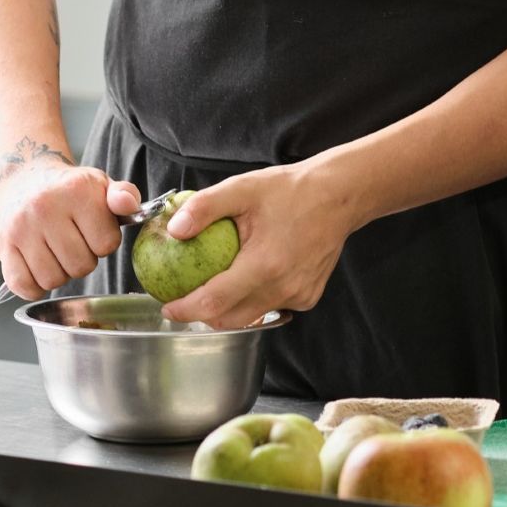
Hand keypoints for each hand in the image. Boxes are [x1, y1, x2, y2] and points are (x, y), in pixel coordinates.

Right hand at [0, 163, 142, 300]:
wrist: (27, 179)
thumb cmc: (71, 190)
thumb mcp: (102, 186)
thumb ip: (124, 196)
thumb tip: (129, 206)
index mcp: (77, 190)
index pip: (107, 244)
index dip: (104, 242)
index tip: (94, 230)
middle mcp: (45, 207)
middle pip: (80, 266)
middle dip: (83, 260)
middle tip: (75, 242)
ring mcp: (21, 227)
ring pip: (53, 280)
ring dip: (60, 273)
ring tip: (56, 252)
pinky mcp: (3, 245)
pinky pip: (23, 285)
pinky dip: (34, 287)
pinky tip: (39, 268)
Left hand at [158, 161, 355, 329]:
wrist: (339, 196)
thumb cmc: (291, 190)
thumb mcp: (243, 188)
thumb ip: (205, 207)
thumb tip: (174, 230)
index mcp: (265, 265)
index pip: (214, 302)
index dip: (186, 310)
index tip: (168, 308)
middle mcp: (284, 287)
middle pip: (231, 319)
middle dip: (202, 315)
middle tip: (184, 300)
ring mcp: (299, 296)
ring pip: (252, 316)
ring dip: (228, 310)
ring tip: (211, 291)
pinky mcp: (308, 297)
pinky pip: (272, 306)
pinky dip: (255, 299)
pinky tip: (249, 278)